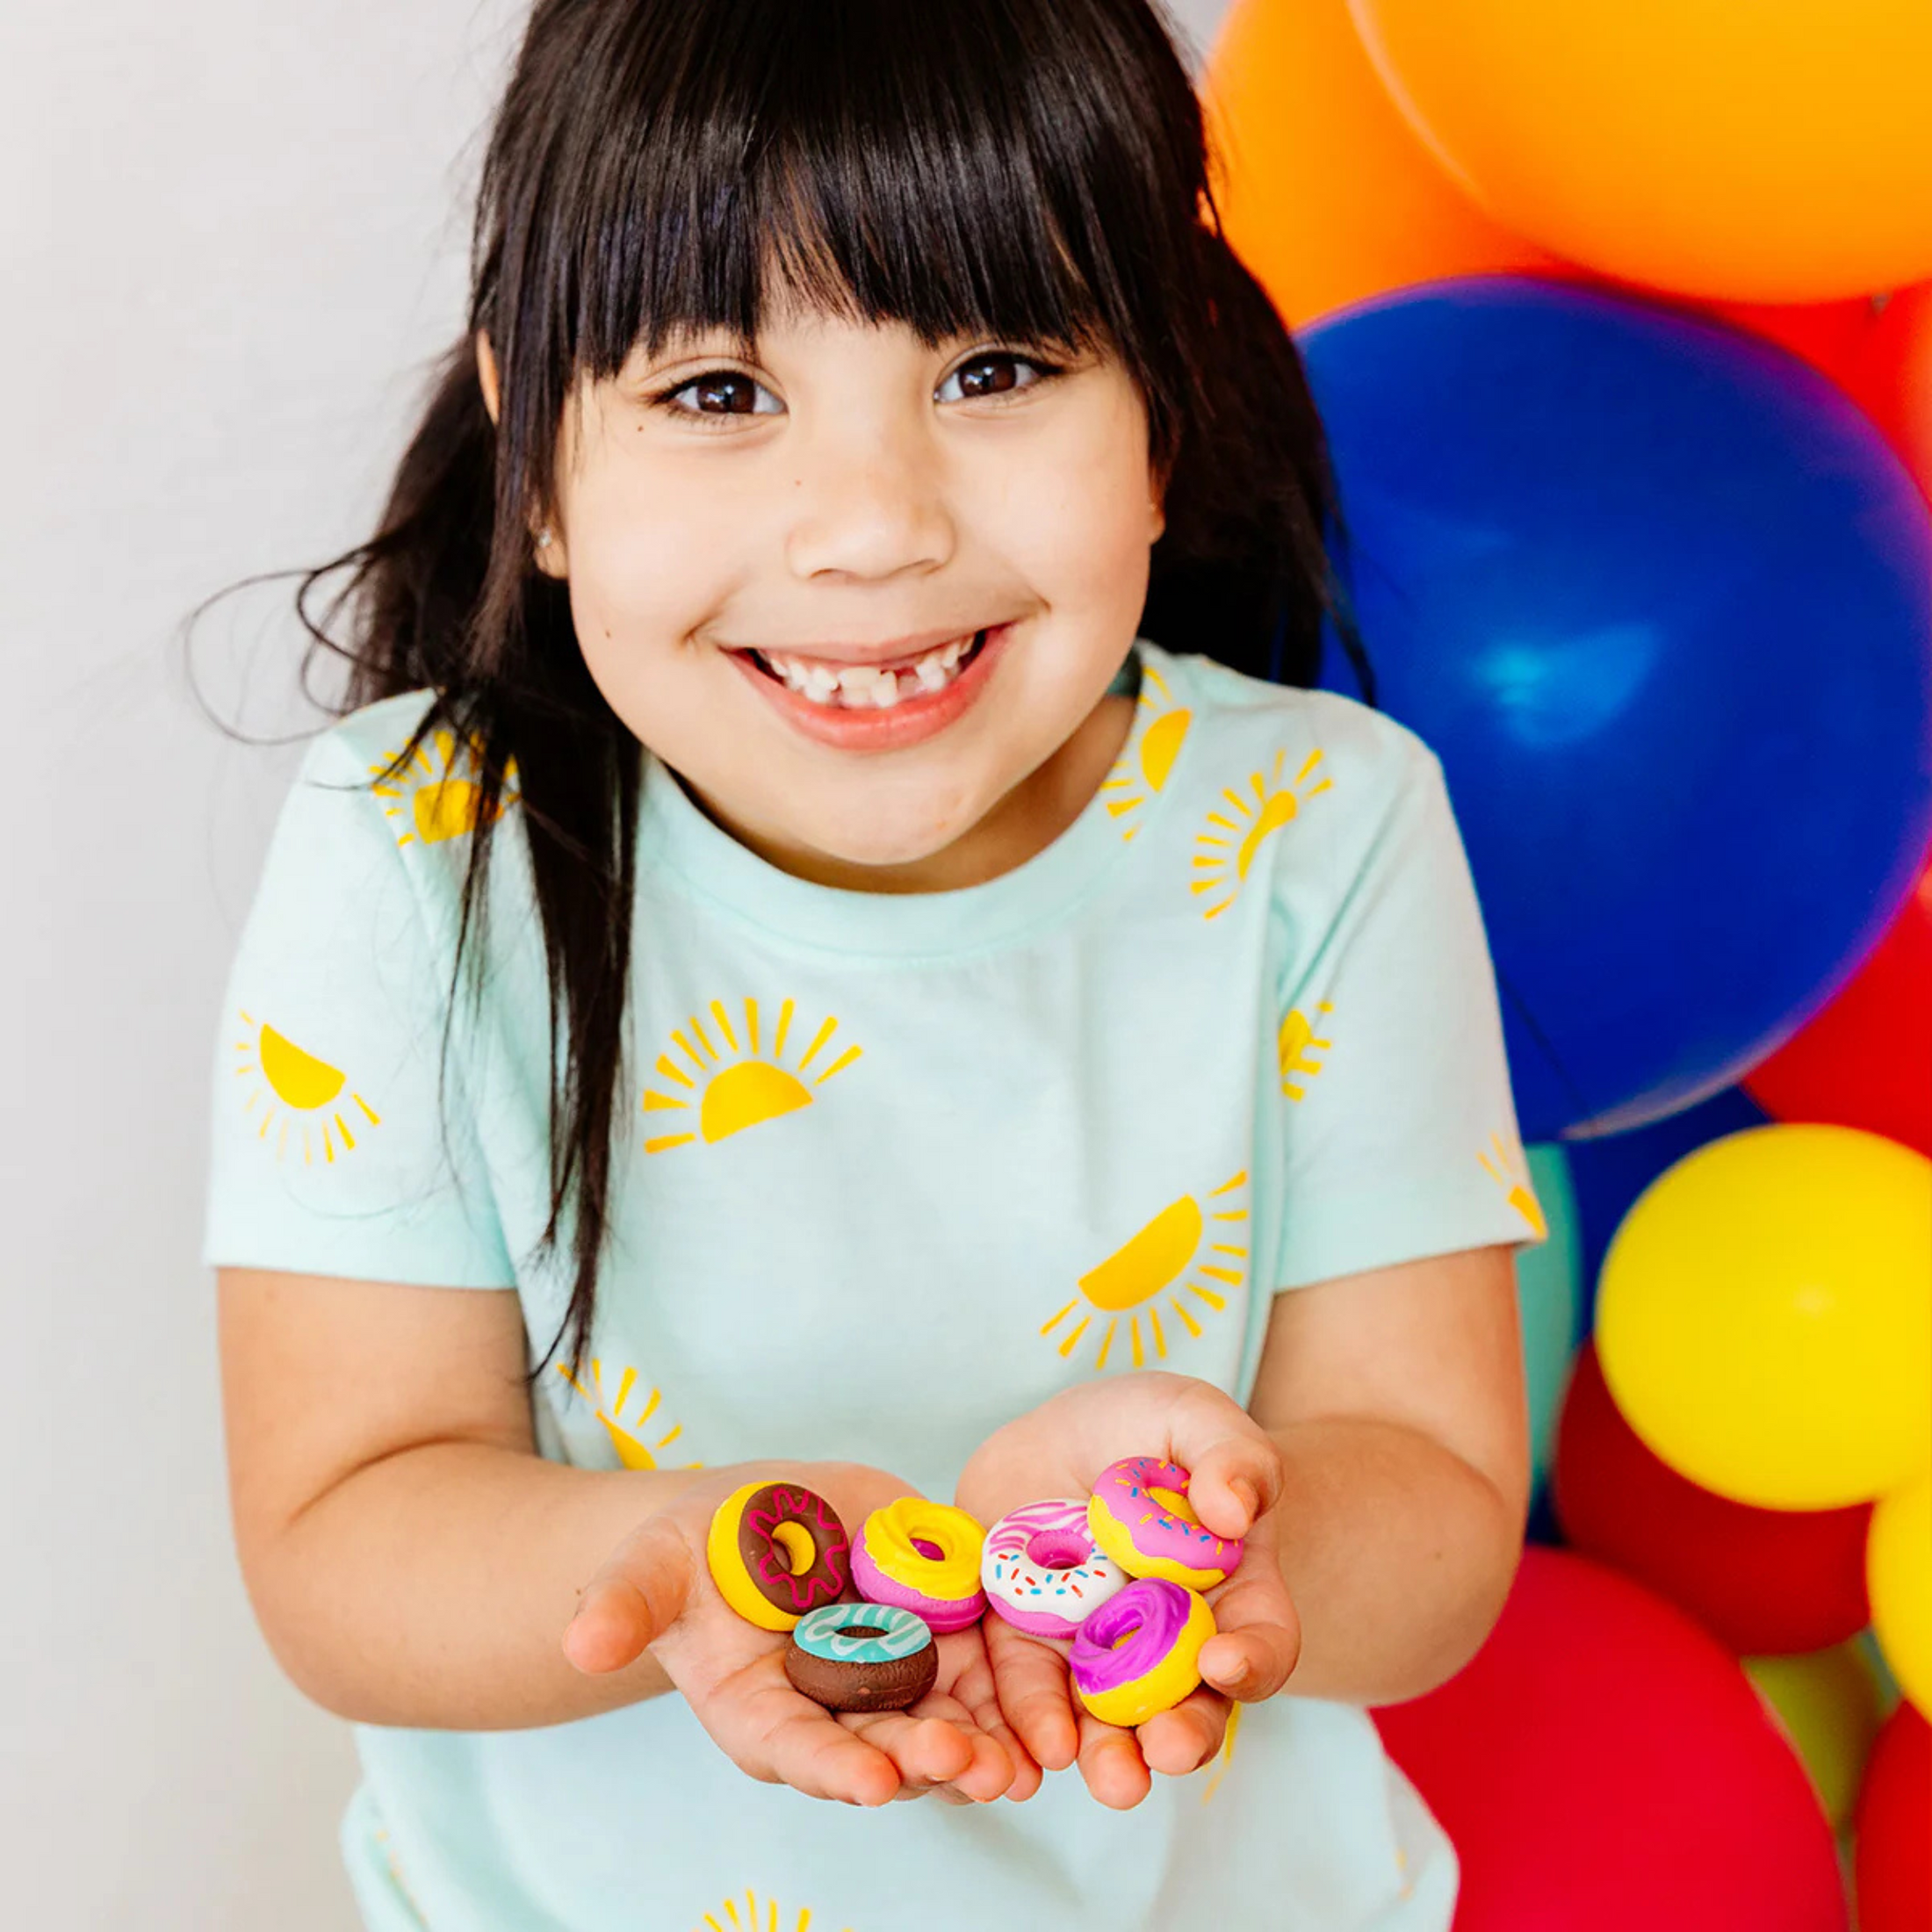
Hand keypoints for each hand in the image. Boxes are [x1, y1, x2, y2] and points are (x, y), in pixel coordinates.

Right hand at [561, 1461, 1038, 1807]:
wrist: (755, 1520)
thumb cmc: (691, 1552)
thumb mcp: (651, 1563)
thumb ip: (623, 1603)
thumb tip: (579, 1639)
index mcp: (762, 1713)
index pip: (800, 1750)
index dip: (838, 1768)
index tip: (875, 1780)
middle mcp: (835, 1712)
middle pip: (886, 1746)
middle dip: (930, 1759)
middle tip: (973, 1765)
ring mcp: (896, 1677)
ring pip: (950, 1721)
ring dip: (990, 1741)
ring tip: (1027, 1758)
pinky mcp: (942, 1631)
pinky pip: (987, 1665)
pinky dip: (1019, 1687)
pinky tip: (1055, 1707)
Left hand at [956, 1373, 1299, 1809]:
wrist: (1056, 1436)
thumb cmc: (1146, 1427)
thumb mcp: (1191, 1415)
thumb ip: (1229, 1454)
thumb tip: (1234, 1511)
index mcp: (1232, 1592)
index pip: (1260, 1641)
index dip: (1251, 1659)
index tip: (1224, 1659)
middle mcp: (1170, 1643)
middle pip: (1187, 1705)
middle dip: (1179, 1735)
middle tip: (1164, 1749)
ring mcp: (1097, 1653)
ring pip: (1108, 1720)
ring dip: (1108, 1754)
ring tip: (1106, 1776)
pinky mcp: (1026, 1647)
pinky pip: (1026, 1694)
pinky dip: (1029, 1725)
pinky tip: (1028, 1747)